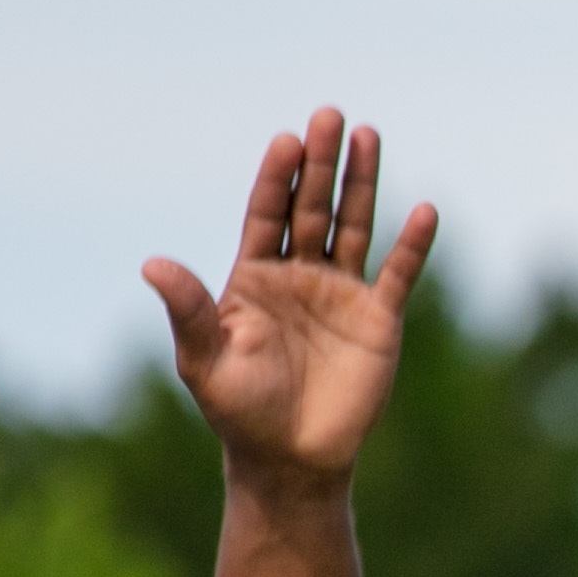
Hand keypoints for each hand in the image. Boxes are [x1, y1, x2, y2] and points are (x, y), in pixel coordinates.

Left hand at [146, 113, 434, 490]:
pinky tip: (425, 210)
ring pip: (353, 226)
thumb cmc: (240, 412)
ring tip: (368, 135)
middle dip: (320, 163)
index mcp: (255, 276)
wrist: (292, 461)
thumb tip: (152, 264)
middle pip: (311, 206)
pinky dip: (413, 245)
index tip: (286, 141)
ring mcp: (341, 294)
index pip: (267, 212)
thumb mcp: (204, 359)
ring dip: (361, 184)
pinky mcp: (379, 321)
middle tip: (330, 115)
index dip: (277, 177)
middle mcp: (299, 275)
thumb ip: (188, 308)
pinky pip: (399, 275)